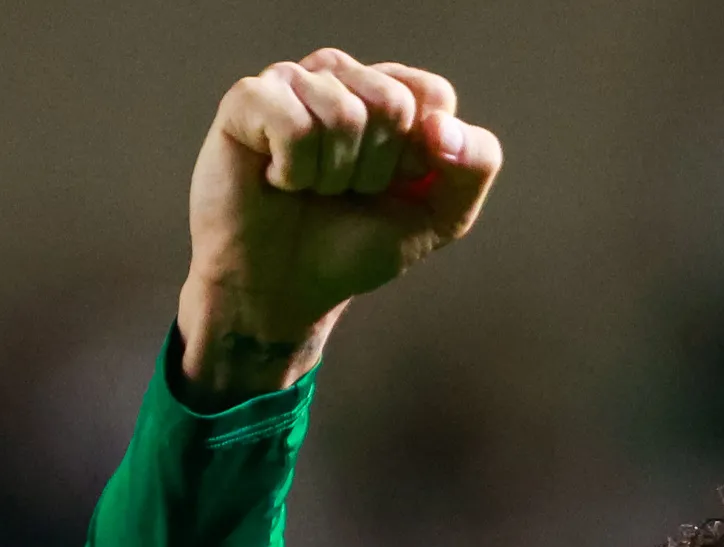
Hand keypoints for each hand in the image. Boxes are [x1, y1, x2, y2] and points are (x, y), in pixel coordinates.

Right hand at [178, 49, 502, 402]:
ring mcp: (294, 82)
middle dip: (375, 170)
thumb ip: (474, 167)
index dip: (420, 158)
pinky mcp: (249, 99)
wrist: (285, 291)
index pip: (433, 95)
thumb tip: (442, 127)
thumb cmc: (354, 247)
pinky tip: (278, 180)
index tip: (392, 187)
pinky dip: (293, 172)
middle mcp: (343, 77)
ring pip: (344, 113)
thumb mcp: (439, 217)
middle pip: (393, 103)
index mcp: (390, 93)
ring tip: (310, 188)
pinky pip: (294, 124)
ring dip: (332, 175)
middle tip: (344, 192)